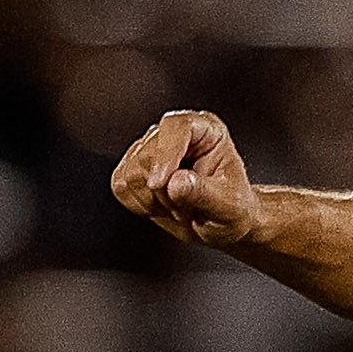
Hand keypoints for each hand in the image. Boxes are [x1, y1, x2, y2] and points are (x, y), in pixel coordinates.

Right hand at [109, 109, 264, 247]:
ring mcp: (150, 148)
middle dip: (164, 191)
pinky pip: (120, 187)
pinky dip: (139, 205)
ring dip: (153, 201)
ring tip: (179, 206)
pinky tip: (162, 206)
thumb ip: (204, 193)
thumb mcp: (229, 206)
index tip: (160, 183)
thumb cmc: (232, 210)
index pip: (176, 127)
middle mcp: (175, 133)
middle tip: (189, 207)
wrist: (219, 225)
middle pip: (146, 155)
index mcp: (206, 130)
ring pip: (129, 173)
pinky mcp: (133, 167)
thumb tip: (175, 182)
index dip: (165, 154)